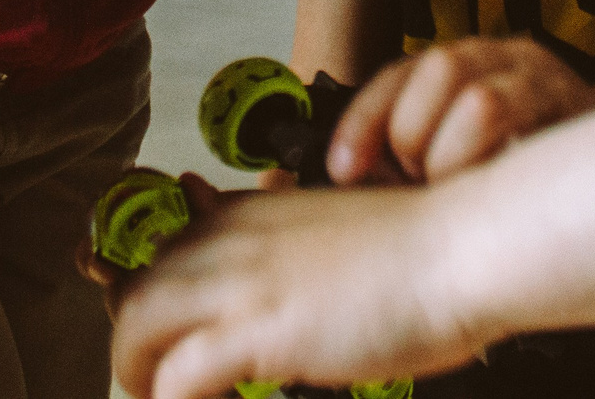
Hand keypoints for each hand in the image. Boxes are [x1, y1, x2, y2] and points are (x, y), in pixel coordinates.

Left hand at [109, 175, 487, 398]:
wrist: (463, 247)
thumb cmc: (415, 248)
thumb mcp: (332, 226)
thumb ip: (281, 236)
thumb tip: (252, 231)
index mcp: (246, 213)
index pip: (156, 246)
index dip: (137, 292)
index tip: (151, 333)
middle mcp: (231, 238)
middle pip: (133, 290)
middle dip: (131, 343)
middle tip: (155, 381)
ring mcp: (242, 282)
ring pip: (136, 326)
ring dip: (139, 375)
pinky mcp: (260, 330)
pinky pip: (179, 377)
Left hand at [327, 39, 594, 184]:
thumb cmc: (522, 183)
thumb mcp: (452, 166)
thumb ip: (404, 167)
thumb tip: (343, 182)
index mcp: (463, 66)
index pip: (396, 74)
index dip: (362, 120)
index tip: (343, 171)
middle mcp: (502, 56)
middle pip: (434, 69)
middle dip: (417, 139)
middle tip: (430, 183)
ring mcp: (542, 74)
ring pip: (474, 97)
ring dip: (456, 157)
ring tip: (466, 189)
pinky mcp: (574, 101)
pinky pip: (509, 116)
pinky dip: (487, 160)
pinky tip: (495, 188)